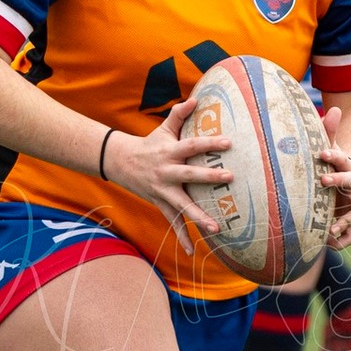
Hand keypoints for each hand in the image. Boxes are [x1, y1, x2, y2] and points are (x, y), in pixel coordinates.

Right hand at [104, 97, 233, 253]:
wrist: (121, 163)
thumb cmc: (150, 144)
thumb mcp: (163, 129)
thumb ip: (180, 114)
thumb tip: (198, 97)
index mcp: (170, 153)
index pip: (192, 145)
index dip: (209, 143)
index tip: (229, 142)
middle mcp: (167, 173)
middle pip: (190, 175)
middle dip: (209, 177)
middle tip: (230, 178)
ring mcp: (163, 191)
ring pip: (182, 206)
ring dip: (199, 217)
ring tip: (216, 228)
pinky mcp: (160, 204)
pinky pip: (172, 223)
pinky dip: (181, 238)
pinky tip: (192, 252)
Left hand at [316, 105, 350, 248]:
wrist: (341, 192)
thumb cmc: (330, 170)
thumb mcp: (328, 152)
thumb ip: (329, 133)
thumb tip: (335, 108)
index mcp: (344, 169)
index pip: (343, 160)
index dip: (335, 157)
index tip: (322, 154)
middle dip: (339, 181)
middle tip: (323, 181)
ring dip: (347, 220)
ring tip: (329, 228)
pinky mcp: (348, 224)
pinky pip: (350, 236)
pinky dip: (341, 240)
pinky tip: (326, 241)